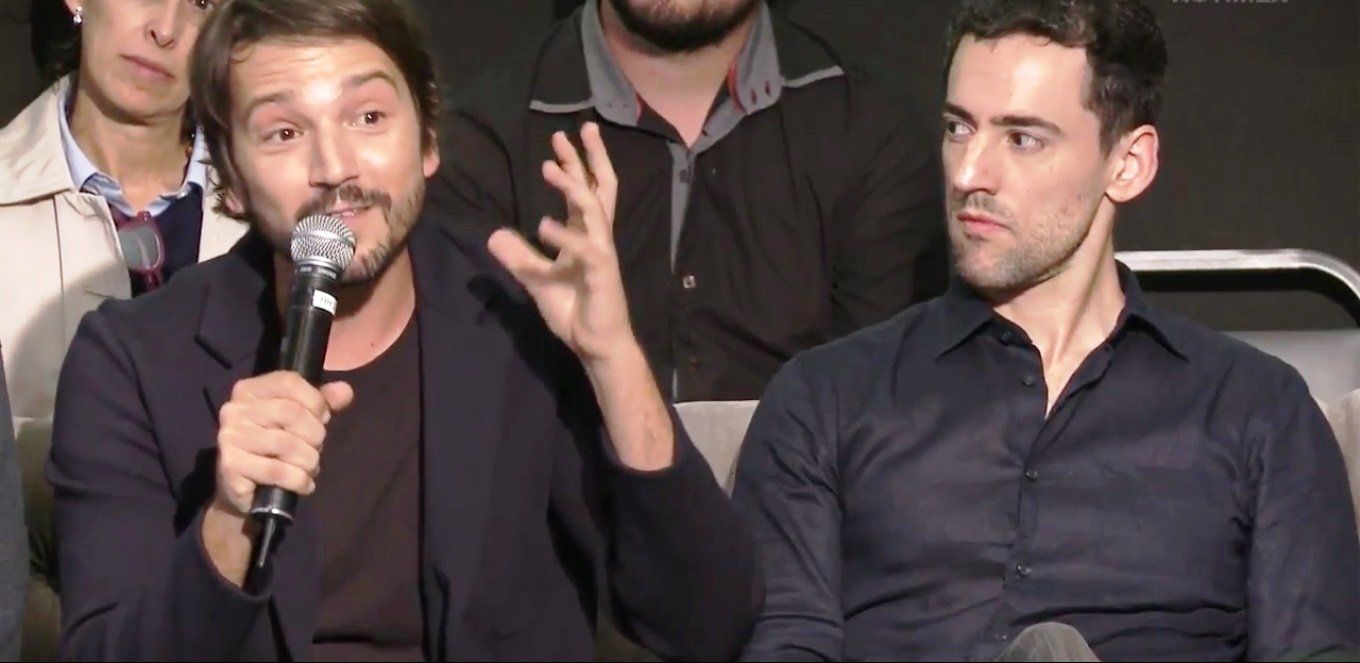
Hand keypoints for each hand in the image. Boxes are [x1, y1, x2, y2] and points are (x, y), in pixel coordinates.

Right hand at [202, 371, 352, 585]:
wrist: (244, 500)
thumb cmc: (276, 455)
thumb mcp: (302, 426)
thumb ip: (323, 405)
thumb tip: (346, 391)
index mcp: (250, 389)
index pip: (296, 385)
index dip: (317, 407)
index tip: (318, 422)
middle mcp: (233, 409)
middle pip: (300, 418)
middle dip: (317, 442)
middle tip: (312, 456)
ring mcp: (228, 438)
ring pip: (295, 446)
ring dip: (310, 465)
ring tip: (304, 472)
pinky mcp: (230, 467)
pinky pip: (282, 471)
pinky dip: (299, 482)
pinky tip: (297, 487)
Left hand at [487, 123, 633, 363]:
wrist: (596, 344)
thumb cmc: (576, 310)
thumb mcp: (537, 280)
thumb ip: (519, 257)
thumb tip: (493, 236)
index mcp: (586, 236)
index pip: (585, 192)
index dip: (576, 165)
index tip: (562, 141)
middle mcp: (597, 238)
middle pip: (599, 188)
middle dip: (588, 158)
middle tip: (579, 127)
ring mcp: (601, 253)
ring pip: (592, 210)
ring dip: (571, 186)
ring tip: (549, 166)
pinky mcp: (601, 273)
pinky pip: (584, 248)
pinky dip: (564, 235)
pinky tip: (543, 224)